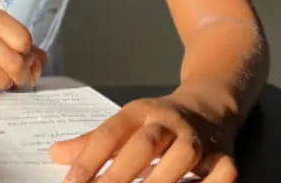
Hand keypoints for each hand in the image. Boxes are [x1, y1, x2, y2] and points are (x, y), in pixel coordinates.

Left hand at [49, 84, 238, 182]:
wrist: (211, 105)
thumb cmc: (159, 121)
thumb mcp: (127, 122)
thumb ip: (93, 142)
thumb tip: (54, 154)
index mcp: (140, 111)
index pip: (110, 133)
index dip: (89, 158)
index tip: (71, 182)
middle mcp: (169, 121)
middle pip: (144, 145)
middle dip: (120, 174)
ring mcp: (198, 139)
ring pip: (181, 157)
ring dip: (159, 181)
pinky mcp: (225, 156)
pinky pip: (220, 174)